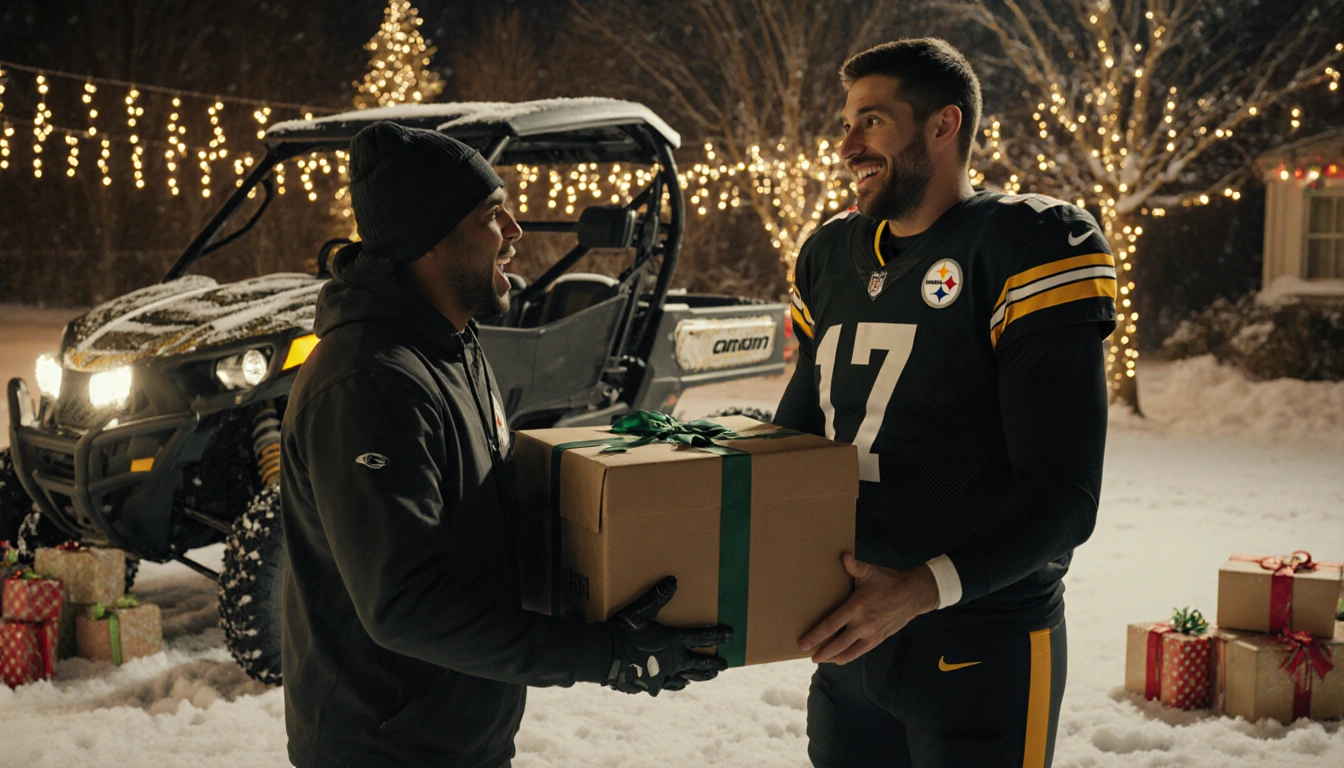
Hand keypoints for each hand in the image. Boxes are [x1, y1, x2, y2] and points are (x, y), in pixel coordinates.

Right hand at [603, 576, 732, 695]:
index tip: (730, 634)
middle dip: (713, 663)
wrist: (606, 656)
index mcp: (673, 641)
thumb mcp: (640, 611)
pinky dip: (677, 684)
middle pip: (699, 663)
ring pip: (688, 677)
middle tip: (724, 664)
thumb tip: (673, 580)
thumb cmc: (624, 630)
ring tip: (710, 675)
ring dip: (700, 676)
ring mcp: (663, 675)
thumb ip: (657, 597)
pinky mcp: (652, 685)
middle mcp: (673, 660)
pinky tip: (681, 684)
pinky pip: (669, 685)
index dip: (717, 635)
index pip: (701, 637)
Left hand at [799, 553, 939, 664]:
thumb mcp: (870, 572)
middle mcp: (863, 623)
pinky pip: (861, 652)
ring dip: (833, 657)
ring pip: (849, 651)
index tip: (803, 643)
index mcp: (857, 606)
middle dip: (822, 651)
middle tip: (809, 655)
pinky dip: (848, 657)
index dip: (816, 635)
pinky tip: (839, 659)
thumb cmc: (889, 581)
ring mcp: (872, 633)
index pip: (831, 625)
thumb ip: (854, 566)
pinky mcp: (879, 638)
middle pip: (838, 643)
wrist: (913, 594)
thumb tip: (843, 556)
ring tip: (821, 659)